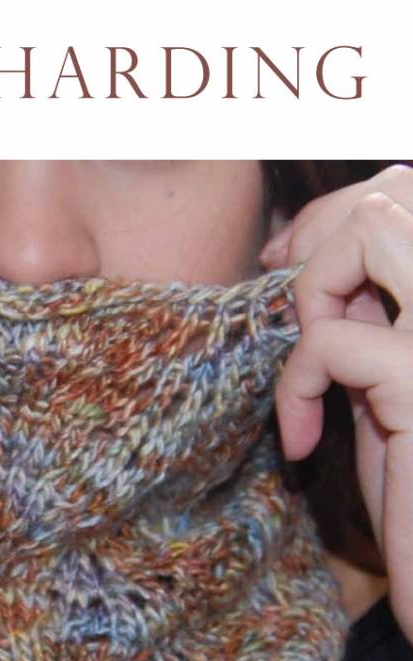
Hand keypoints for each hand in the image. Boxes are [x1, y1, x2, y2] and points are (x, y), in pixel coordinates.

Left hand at [260, 163, 412, 642]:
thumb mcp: (383, 380)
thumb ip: (364, 312)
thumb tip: (296, 251)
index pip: (410, 193)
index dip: (337, 213)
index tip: (285, 258)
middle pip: (400, 191)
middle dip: (323, 231)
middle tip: (287, 296)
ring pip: (378, 226)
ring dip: (317, 286)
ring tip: (311, 359)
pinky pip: (327, 338)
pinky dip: (295, 385)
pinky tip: (301, 442)